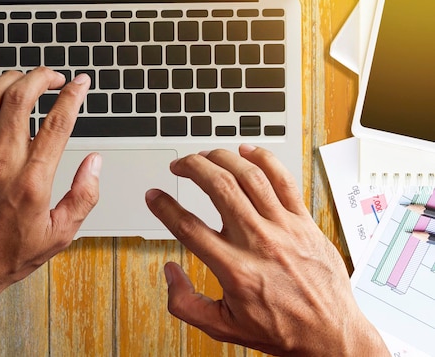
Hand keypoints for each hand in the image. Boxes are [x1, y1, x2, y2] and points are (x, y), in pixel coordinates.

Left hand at [0, 68, 99, 355]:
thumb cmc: (6, 256)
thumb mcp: (59, 235)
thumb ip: (84, 195)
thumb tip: (95, 162)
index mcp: (32, 181)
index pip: (58, 123)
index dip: (73, 96)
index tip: (81, 84)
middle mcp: (1, 163)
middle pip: (21, 99)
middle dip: (41, 78)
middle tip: (54, 77)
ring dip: (11, 79)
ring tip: (26, 79)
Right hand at [145, 145, 388, 356]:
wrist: (332, 334)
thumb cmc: (283, 330)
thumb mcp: (224, 327)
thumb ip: (186, 304)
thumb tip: (170, 273)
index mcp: (235, 270)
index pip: (189, 227)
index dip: (164, 207)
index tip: (154, 196)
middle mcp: (258, 242)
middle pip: (219, 187)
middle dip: (192, 167)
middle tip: (179, 165)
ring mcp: (284, 228)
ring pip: (249, 176)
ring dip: (222, 158)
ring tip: (206, 156)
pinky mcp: (303, 221)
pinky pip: (283, 180)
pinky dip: (263, 159)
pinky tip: (247, 152)